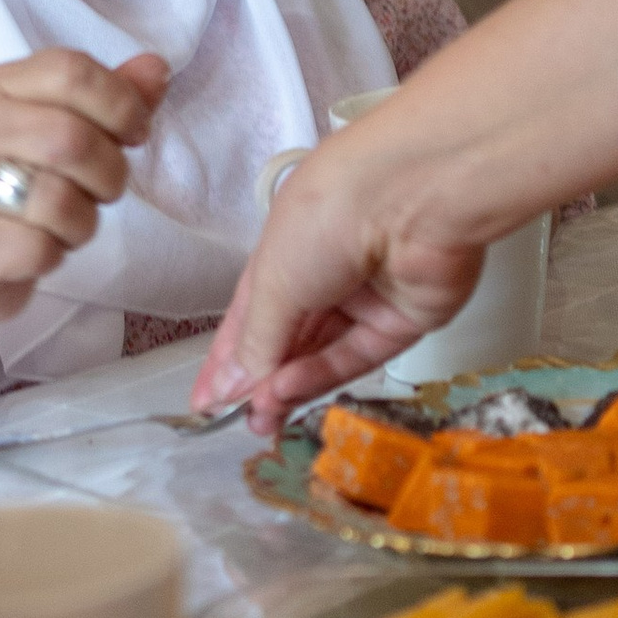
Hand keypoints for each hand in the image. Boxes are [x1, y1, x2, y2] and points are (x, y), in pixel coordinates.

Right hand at [0, 48, 167, 357]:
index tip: (133, 133)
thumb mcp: (55, 131)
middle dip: (109, 172)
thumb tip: (155, 68)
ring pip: (59, 198)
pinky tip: (38, 250)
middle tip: (102, 190)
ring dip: (84, 221)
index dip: (120, 103)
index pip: (70, 70)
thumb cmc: (12, 187)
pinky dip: (55, 254)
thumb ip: (106, 99)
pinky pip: (38, 248)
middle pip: (71, 137)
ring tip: (66, 223)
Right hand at [194, 130, 486, 430]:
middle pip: (289, 339)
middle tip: (236, 420)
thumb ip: (255, 341)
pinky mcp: (405, 319)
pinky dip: (322, 374)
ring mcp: (368, 297)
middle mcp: (327, 273)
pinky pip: (358, 355)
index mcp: (287, 251)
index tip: (206, 402)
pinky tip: (290, 391)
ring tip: (260, 417)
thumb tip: (231, 387)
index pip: (252, 315)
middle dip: (260, 381)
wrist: (411, 196)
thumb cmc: (327, 216)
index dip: (228, 360)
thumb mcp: (273, 279)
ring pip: (322, 353)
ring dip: (287, 385)